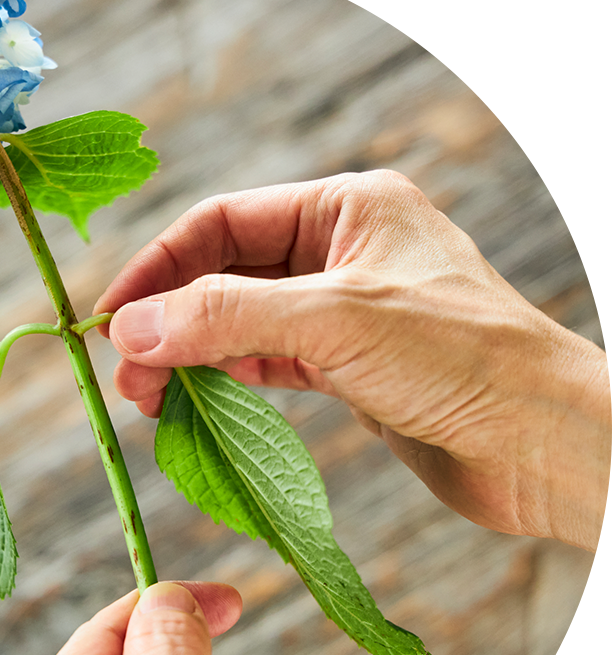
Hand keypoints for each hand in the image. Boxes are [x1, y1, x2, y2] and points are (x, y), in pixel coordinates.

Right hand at [95, 170, 609, 550]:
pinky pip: (268, 362)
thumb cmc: (462, 360)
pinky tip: (197, 400)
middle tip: (126, 374)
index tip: (110, 317)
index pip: (223, 222)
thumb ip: (225, 316)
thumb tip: (130, 327)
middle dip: (169, 319)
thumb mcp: (334, 320)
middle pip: (226, 274)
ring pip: (242, 322)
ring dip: (192, 354)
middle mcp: (342, 253)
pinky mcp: (349, 368)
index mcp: (347, 209)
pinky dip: (228, 379)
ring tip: (150, 396)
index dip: (159, 267)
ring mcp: (344, 312)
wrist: (544, 446)